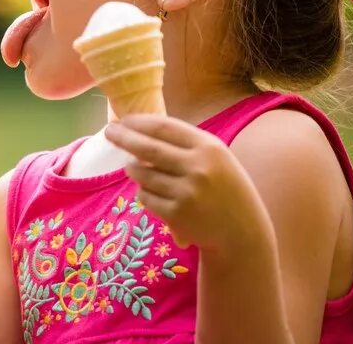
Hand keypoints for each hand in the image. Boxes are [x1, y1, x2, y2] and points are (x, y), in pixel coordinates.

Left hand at [103, 114, 268, 251]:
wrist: (242, 232)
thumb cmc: (224, 188)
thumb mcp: (215, 157)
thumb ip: (183, 144)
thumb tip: (137, 129)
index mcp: (209, 148)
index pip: (164, 127)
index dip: (139, 122)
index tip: (123, 119)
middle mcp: (199, 168)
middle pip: (148, 148)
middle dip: (124, 138)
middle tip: (109, 132)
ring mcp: (187, 192)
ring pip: (142, 174)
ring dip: (132, 169)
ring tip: (133, 168)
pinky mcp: (177, 215)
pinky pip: (145, 197)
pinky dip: (143, 193)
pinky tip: (151, 193)